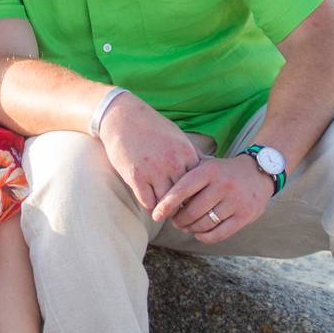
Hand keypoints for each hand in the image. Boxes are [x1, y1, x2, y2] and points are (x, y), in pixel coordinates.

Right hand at [96, 94, 202, 212]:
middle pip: (184, 197)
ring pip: (166, 204)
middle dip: (183, 207)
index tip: (193, 202)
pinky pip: (147, 203)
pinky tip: (150, 204)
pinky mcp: (136, 177)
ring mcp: (154, 171)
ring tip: (165, 212)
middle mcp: (173, 163)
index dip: (196, 196)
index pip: (199, 185)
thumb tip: (211, 166)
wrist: (122, 117)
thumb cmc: (152, 127)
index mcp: (186, 153)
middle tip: (181, 216)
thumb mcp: (178, 137)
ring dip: (165, 210)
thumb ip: (193, 154)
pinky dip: (150, 206)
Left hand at [153, 154, 274, 242]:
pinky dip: (205, 237)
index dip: (166, 204)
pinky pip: (219, 233)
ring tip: (186, 227)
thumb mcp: (207, 164)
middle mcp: (223, 185)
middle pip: (192, 211)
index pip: (182, 189)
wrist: (259, 172)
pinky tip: (199, 233)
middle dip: (179, 220)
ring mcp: (235, 201)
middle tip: (175, 221)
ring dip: (191, 229)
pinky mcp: (245, 216)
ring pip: (204, 224)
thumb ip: (186, 173)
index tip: (156, 215)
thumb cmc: (223, 171)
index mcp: (209, 171)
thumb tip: (158, 189)